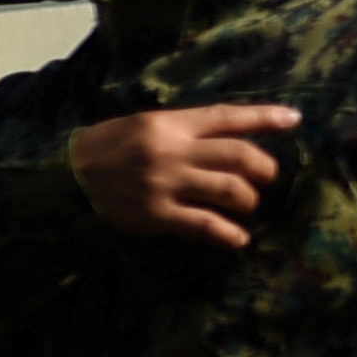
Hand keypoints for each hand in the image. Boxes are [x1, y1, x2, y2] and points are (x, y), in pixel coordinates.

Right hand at [68, 102, 296, 247]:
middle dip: (263, 168)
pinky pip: (205, 225)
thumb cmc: (106, 148)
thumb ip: (182, 130)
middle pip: (239, 155)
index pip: (226, 117)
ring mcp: (165, 184)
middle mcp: (172, 151)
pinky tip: (238, 239)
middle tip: (264, 177)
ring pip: (230, 190)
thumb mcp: (142, 126)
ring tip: (245, 204)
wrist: (63, 178)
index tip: (294, 120)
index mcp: (168, 124)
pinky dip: (228, 234)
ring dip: (248, 199)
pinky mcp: (156, 214)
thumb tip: (228, 138)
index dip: (264, 118)